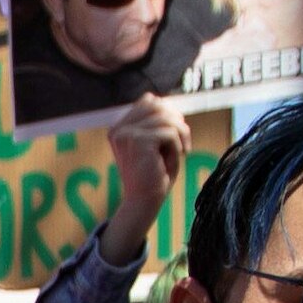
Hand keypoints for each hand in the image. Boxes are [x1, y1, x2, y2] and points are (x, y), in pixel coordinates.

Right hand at [93, 95, 190, 265]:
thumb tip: (168, 103)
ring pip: (166, 117)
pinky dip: (178, 146)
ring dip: (180, 135)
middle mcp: (119, 128)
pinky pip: (169, 133)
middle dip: (176, 121)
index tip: (176, 134)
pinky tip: (175, 160)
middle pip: (158, 104)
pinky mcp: (137, 140)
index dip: (168, 112)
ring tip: (181, 152)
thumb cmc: (154, 175)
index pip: (149, 100)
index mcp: (119, 127)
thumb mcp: (156, 143)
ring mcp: (126, 133)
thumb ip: (158, 122)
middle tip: (183, 142)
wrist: (144, 201)